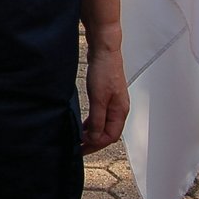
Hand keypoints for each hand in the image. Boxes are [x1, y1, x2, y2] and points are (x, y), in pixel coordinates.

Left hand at [81, 30, 128, 153]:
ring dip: (92, 133)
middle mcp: (119, 109)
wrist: (104, 50)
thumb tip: (94, 138)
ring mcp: (113, 103)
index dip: (96, 145)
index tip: (81, 148)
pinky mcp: (106, 96)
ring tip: (78, 138)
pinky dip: (91, 123)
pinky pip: (99, 116)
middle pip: (108, 133)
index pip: (110, 137)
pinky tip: (82, 124)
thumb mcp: (98, 98)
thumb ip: (97, 119)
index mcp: (120, 111)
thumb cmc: (104, 70)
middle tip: (78, 147)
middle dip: (93, 142)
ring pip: (103, 125)